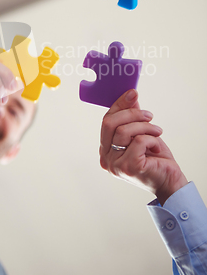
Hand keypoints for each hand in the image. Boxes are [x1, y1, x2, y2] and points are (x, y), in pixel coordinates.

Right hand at [99, 90, 187, 204]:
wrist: (169, 181)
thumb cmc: (154, 158)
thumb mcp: (141, 132)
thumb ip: (132, 117)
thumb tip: (130, 95)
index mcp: (105, 150)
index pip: (106, 121)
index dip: (119, 105)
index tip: (132, 93)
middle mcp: (106, 158)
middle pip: (110, 123)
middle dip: (131, 114)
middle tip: (149, 115)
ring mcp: (115, 164)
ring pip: (124, 131)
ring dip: (145, 127)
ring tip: (157, 132)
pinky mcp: (128, 167)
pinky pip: (138, 141)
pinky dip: (151, 140)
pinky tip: (156, 147)